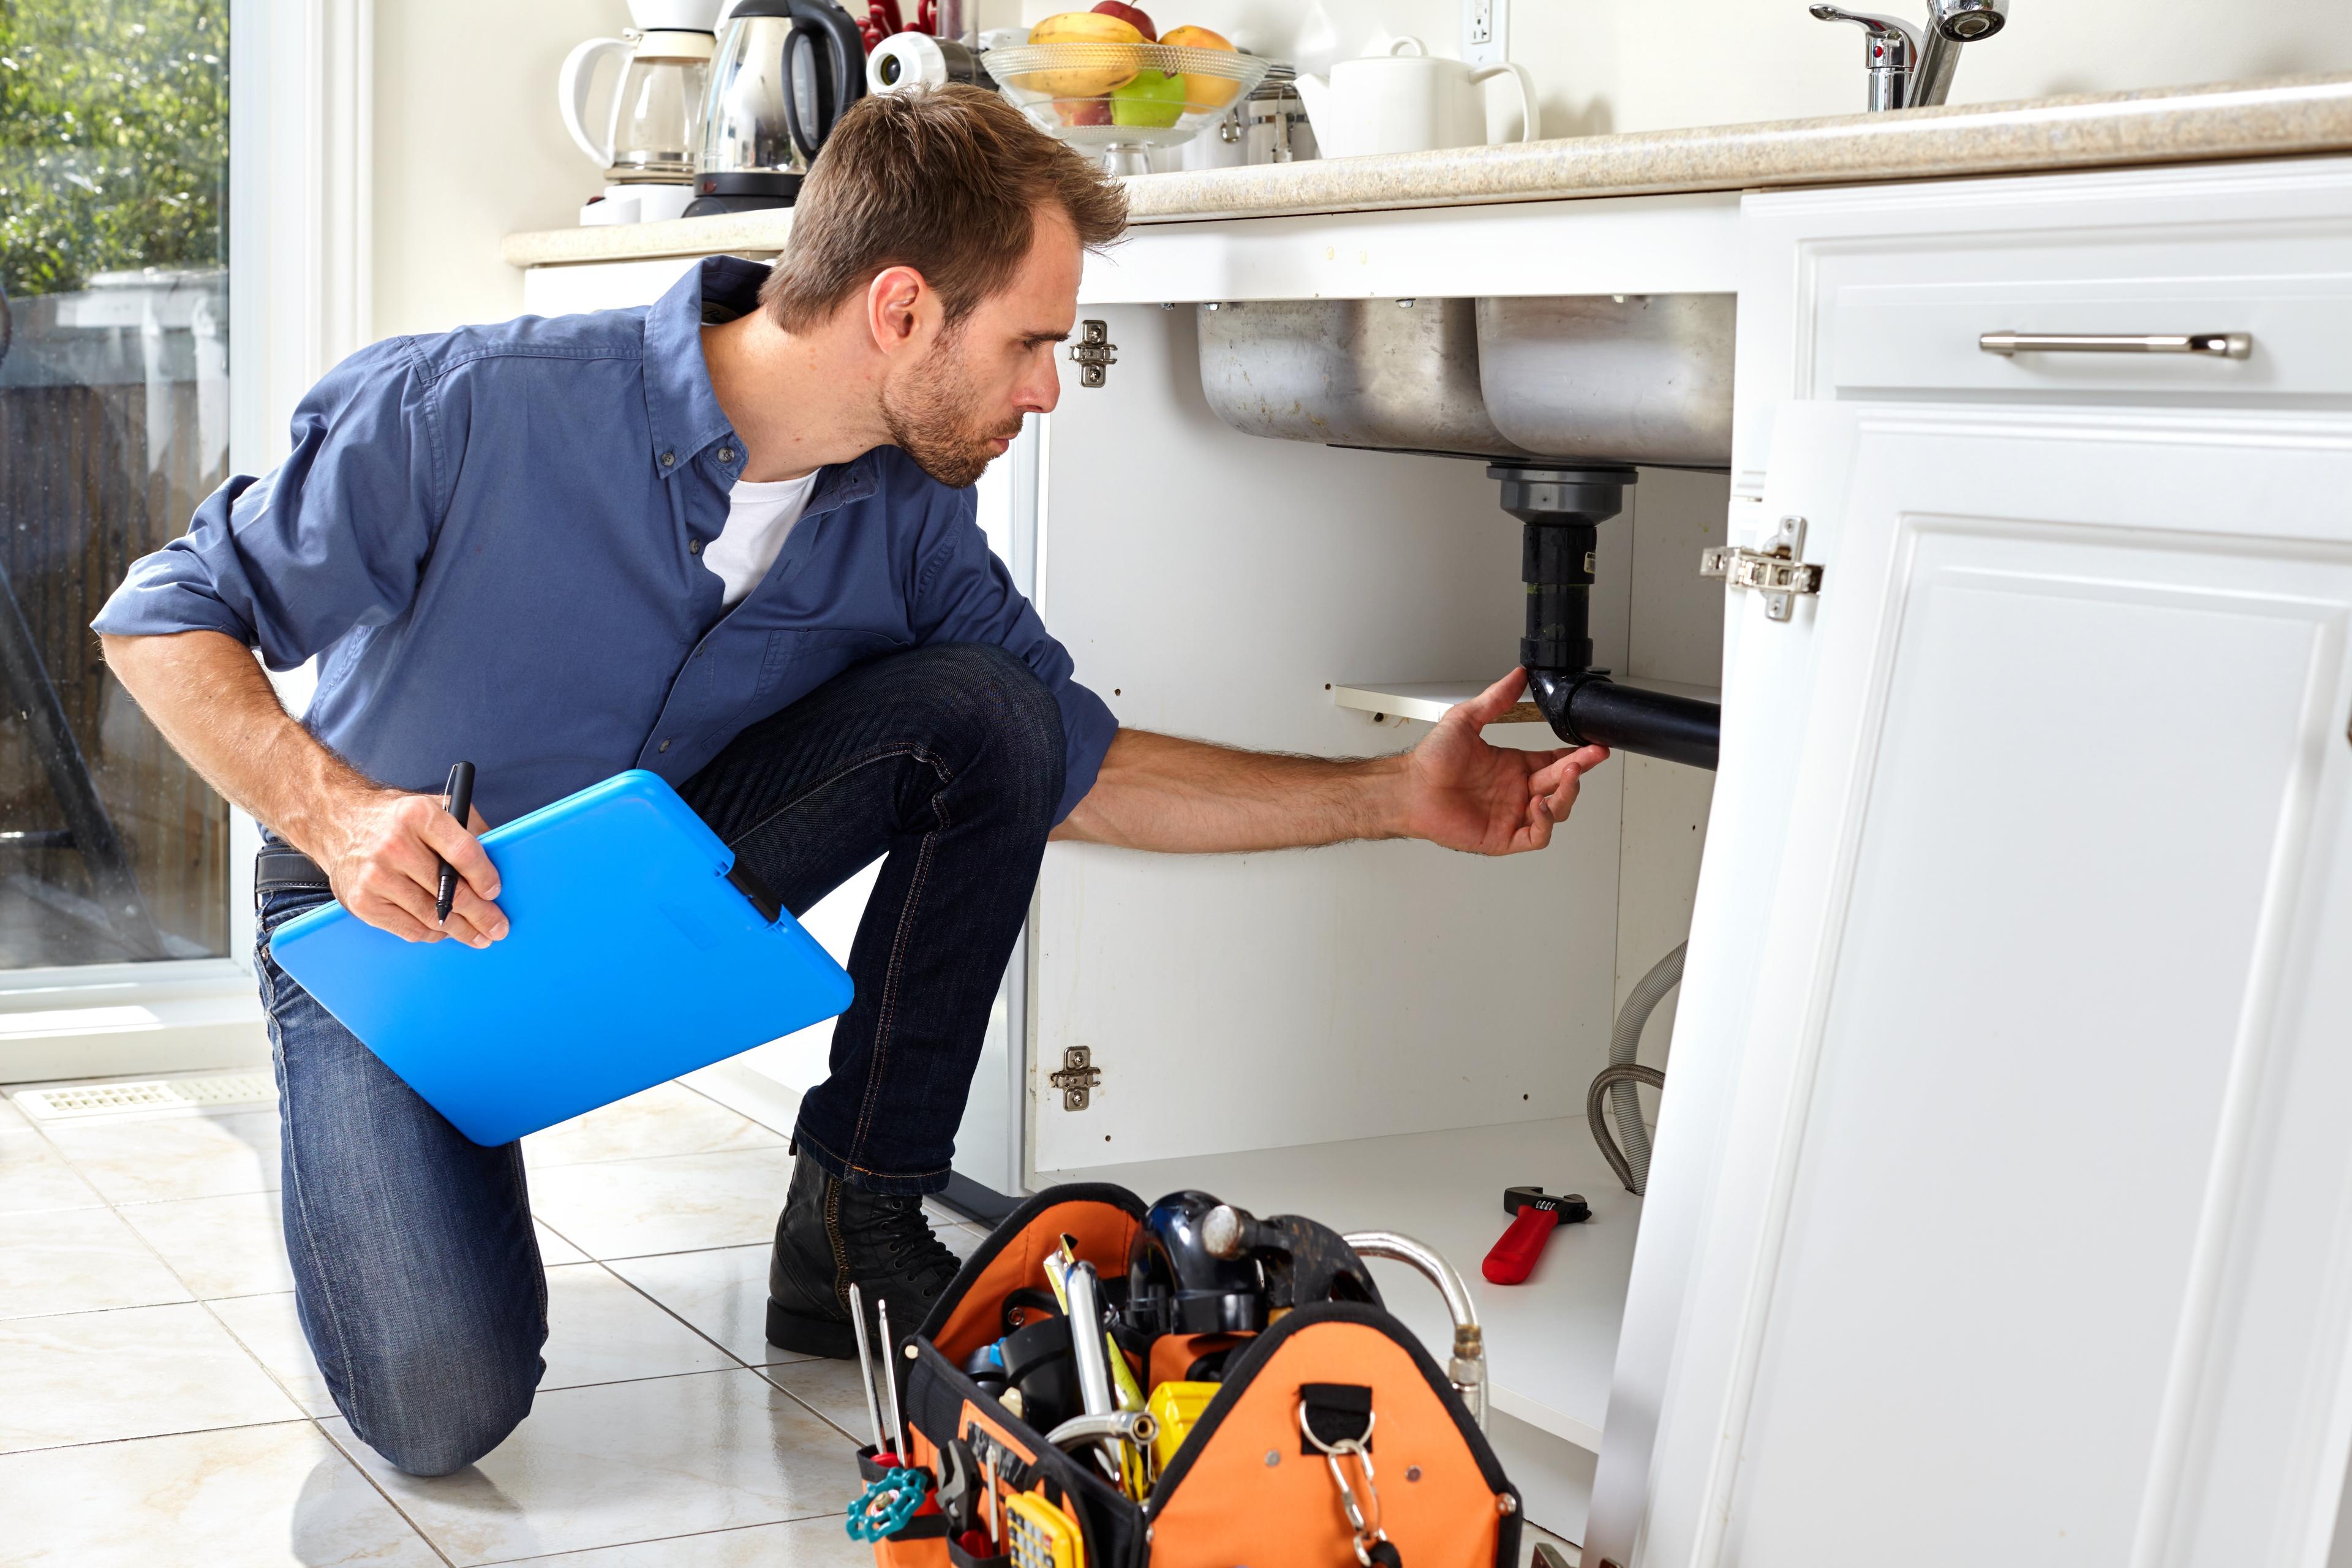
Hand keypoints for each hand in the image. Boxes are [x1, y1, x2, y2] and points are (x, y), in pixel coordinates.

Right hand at [309, 788, 506, 945]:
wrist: (340, 823)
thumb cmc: (397, 819)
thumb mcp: (435, 806)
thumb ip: (469, 828)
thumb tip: (500, 859)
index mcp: (418, 816)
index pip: (463, 853)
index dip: (484, 877)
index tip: (495, 892)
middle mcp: (393, 845)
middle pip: (450, 891)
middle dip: (481, 914)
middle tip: (498, 927)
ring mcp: (375, 876)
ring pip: (431, 915)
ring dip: (461, 930)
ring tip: (479, 936)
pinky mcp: (363, 902)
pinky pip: (409, 928)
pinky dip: (432, 933)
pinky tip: (445, 932)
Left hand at [1400, 668, 1609, 855]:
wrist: (1410, 788)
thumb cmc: (1431, 760)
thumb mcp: (1466, 719)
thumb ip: (1496, 699)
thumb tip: (1517, 675)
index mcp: (1513, 765)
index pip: (1555, 761)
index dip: (1577, 755)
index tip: (1592, 745)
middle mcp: (1516, 791)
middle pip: (1562, 784)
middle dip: (1580, 770)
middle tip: (1592, 755)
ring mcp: (1512, 815)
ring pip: (1557, 811)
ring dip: (1567, 794)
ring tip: (1567, 776)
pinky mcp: (1504, 837)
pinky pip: (1536, 836)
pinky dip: (1545, 823)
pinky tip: (1540, 804)